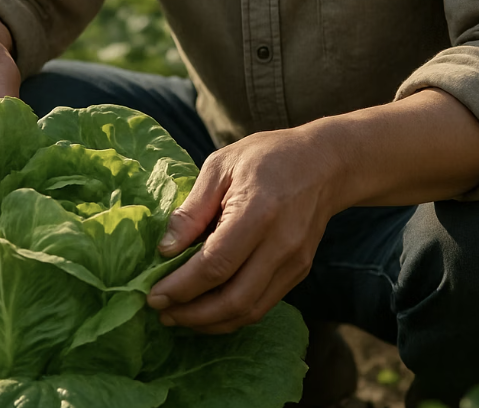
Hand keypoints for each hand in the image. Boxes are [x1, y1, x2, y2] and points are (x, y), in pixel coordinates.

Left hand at [146, 125, 341, 333]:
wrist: (324, 163)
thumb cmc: (268, 156)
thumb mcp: (221, 166)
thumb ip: (193, 209)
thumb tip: (166, 249)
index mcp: (258, 212)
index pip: (215, 265)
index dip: (182, 287)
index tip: (154, 295)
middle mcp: (281, 244)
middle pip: (234, 300)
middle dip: (192, 315)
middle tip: (161, 312)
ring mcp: (294, 263)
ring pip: (249, 311)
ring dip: (210, 322)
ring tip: (179, 316)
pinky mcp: (299, 272)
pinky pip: (262, 305)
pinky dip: (231, 314)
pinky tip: (207, 308)